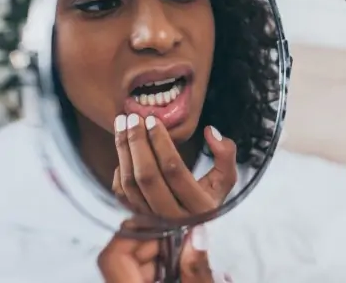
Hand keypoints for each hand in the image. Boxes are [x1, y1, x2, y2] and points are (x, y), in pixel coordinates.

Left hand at [98, 225, 232, 282]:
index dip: (133, 234)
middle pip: (124, 261)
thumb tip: (197, 234)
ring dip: (159, 258)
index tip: (163, 223)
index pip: (113, 258)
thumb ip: (197, 271)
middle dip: (154, 244)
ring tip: (187, 256)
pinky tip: (182, 273)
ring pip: (133, 272)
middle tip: (184, 237)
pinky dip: (161, 273)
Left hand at [113, 114, 236, 217]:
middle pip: (147, 176)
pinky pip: (122, 194)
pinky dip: (120, 170)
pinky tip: (124, 151)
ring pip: (130, 184)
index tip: (152, 119)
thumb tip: (210, 131)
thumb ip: (225, 154)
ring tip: (122, 125)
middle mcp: (174, 217)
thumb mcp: (226, 178)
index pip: (173, 168)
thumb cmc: (209, 196)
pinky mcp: (137, 219)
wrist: (194, 226)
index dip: (160, 141)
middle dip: (136, 142)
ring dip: (124, 151)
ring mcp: (152, 220)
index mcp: (199, 206)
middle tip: (132, 118)